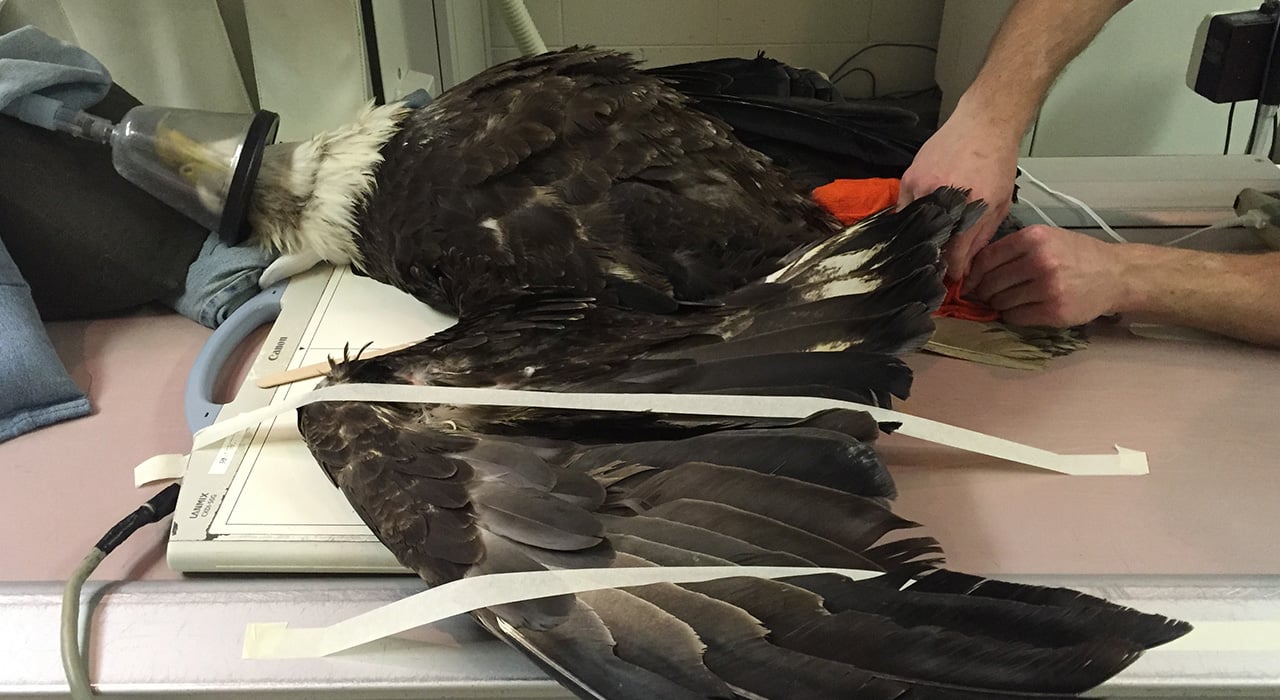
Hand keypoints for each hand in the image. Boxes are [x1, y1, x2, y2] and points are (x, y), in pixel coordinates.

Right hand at [898, 110, 1018, 280]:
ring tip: (928, 244)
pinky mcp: (908, 178)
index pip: (953, 255)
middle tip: (938, 265)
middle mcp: (944, 199)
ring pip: (913, 228)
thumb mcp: (999, 205)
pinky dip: (910, 220)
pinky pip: (902, 210)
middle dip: (934, 258)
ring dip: (920, 239)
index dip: (951, 271)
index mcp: (972, 209)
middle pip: (930, 244)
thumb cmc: (997, 163)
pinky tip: (920, 221)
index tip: (952, 277)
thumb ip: (980, 238)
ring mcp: (922, 188)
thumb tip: (963, 266)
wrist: (983, 124)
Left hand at [963, 224, 1129, 326]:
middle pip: (991, 282)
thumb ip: (1013, 249)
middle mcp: (1039, 261)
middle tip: (987, 295)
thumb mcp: (1046, 238)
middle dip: (984, 291)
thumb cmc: (1077, 255)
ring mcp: (1047, 288)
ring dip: (999, 305)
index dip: (973, 274)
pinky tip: (1022, 309)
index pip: (986, 258)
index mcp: (1033, 238)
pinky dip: (1012, 316)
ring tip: (1009, 300)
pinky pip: (1016, 317)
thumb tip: (974, 269)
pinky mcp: (1053, 311)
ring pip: (1001, 302)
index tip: (969, 282)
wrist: (1115, 274)